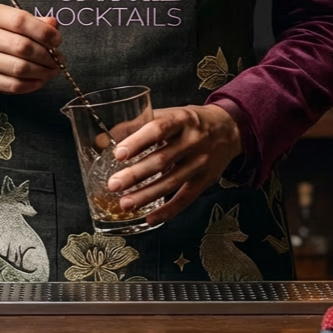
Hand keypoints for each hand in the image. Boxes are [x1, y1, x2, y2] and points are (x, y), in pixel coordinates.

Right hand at [0, 3, 61, 93]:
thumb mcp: (13, 22)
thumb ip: (36, 23)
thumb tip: (53, 25)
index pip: (21, 21)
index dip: (44, 32)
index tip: (57, 41)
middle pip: (23, 47)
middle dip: (47, 56)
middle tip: (58, 60)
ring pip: (20, 68)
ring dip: (42, 72)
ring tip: (51, 71)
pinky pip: (13, 85)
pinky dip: (32, 85)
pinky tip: (39, 80)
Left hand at [106, 104, 241, 225]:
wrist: (229, 129)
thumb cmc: (190, 122)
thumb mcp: (169, 114)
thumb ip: (137, 126)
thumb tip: (103, 141)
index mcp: (182, 119)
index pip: (159, 129)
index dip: (138, 142)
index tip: (119, 154)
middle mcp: (194, 140)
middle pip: (163, 159)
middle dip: (136, 174)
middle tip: (114, 185)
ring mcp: (201, 162)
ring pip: (172, 182)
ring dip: (147, 195)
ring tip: (125, 204)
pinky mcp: (206, 179)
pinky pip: (186, 197)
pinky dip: (168, 210)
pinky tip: (150, 218)